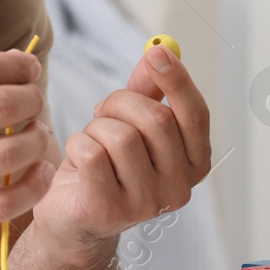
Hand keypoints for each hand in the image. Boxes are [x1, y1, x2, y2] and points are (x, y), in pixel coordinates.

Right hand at [0, 50, 54, 236]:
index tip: (28, 66)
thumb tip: (6, 63)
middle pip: (3, 107)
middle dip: (31, 96)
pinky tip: (40, 169)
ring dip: (36, 136)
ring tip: (35, 129)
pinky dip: (33, 185)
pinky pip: (2, 204)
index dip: (17, 65)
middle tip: (32, 96)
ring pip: (11, 154)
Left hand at [26, 45, 211, 266]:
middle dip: (122, 103)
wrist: (72, 217)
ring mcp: (145, 204)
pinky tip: (78, 159)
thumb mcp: (130, 123)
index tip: (157, 53)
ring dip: (97, 128)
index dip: (178, 81)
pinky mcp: (108, 211)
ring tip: (92, 141)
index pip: (196, 116)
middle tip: (104, 110)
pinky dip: (78, 145)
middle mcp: (178, 189)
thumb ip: (148, 90)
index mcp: (193, 164)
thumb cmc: (106, 166)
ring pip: (122, 137)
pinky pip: (93, 155)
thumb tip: (161, 52)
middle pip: (157, 120)